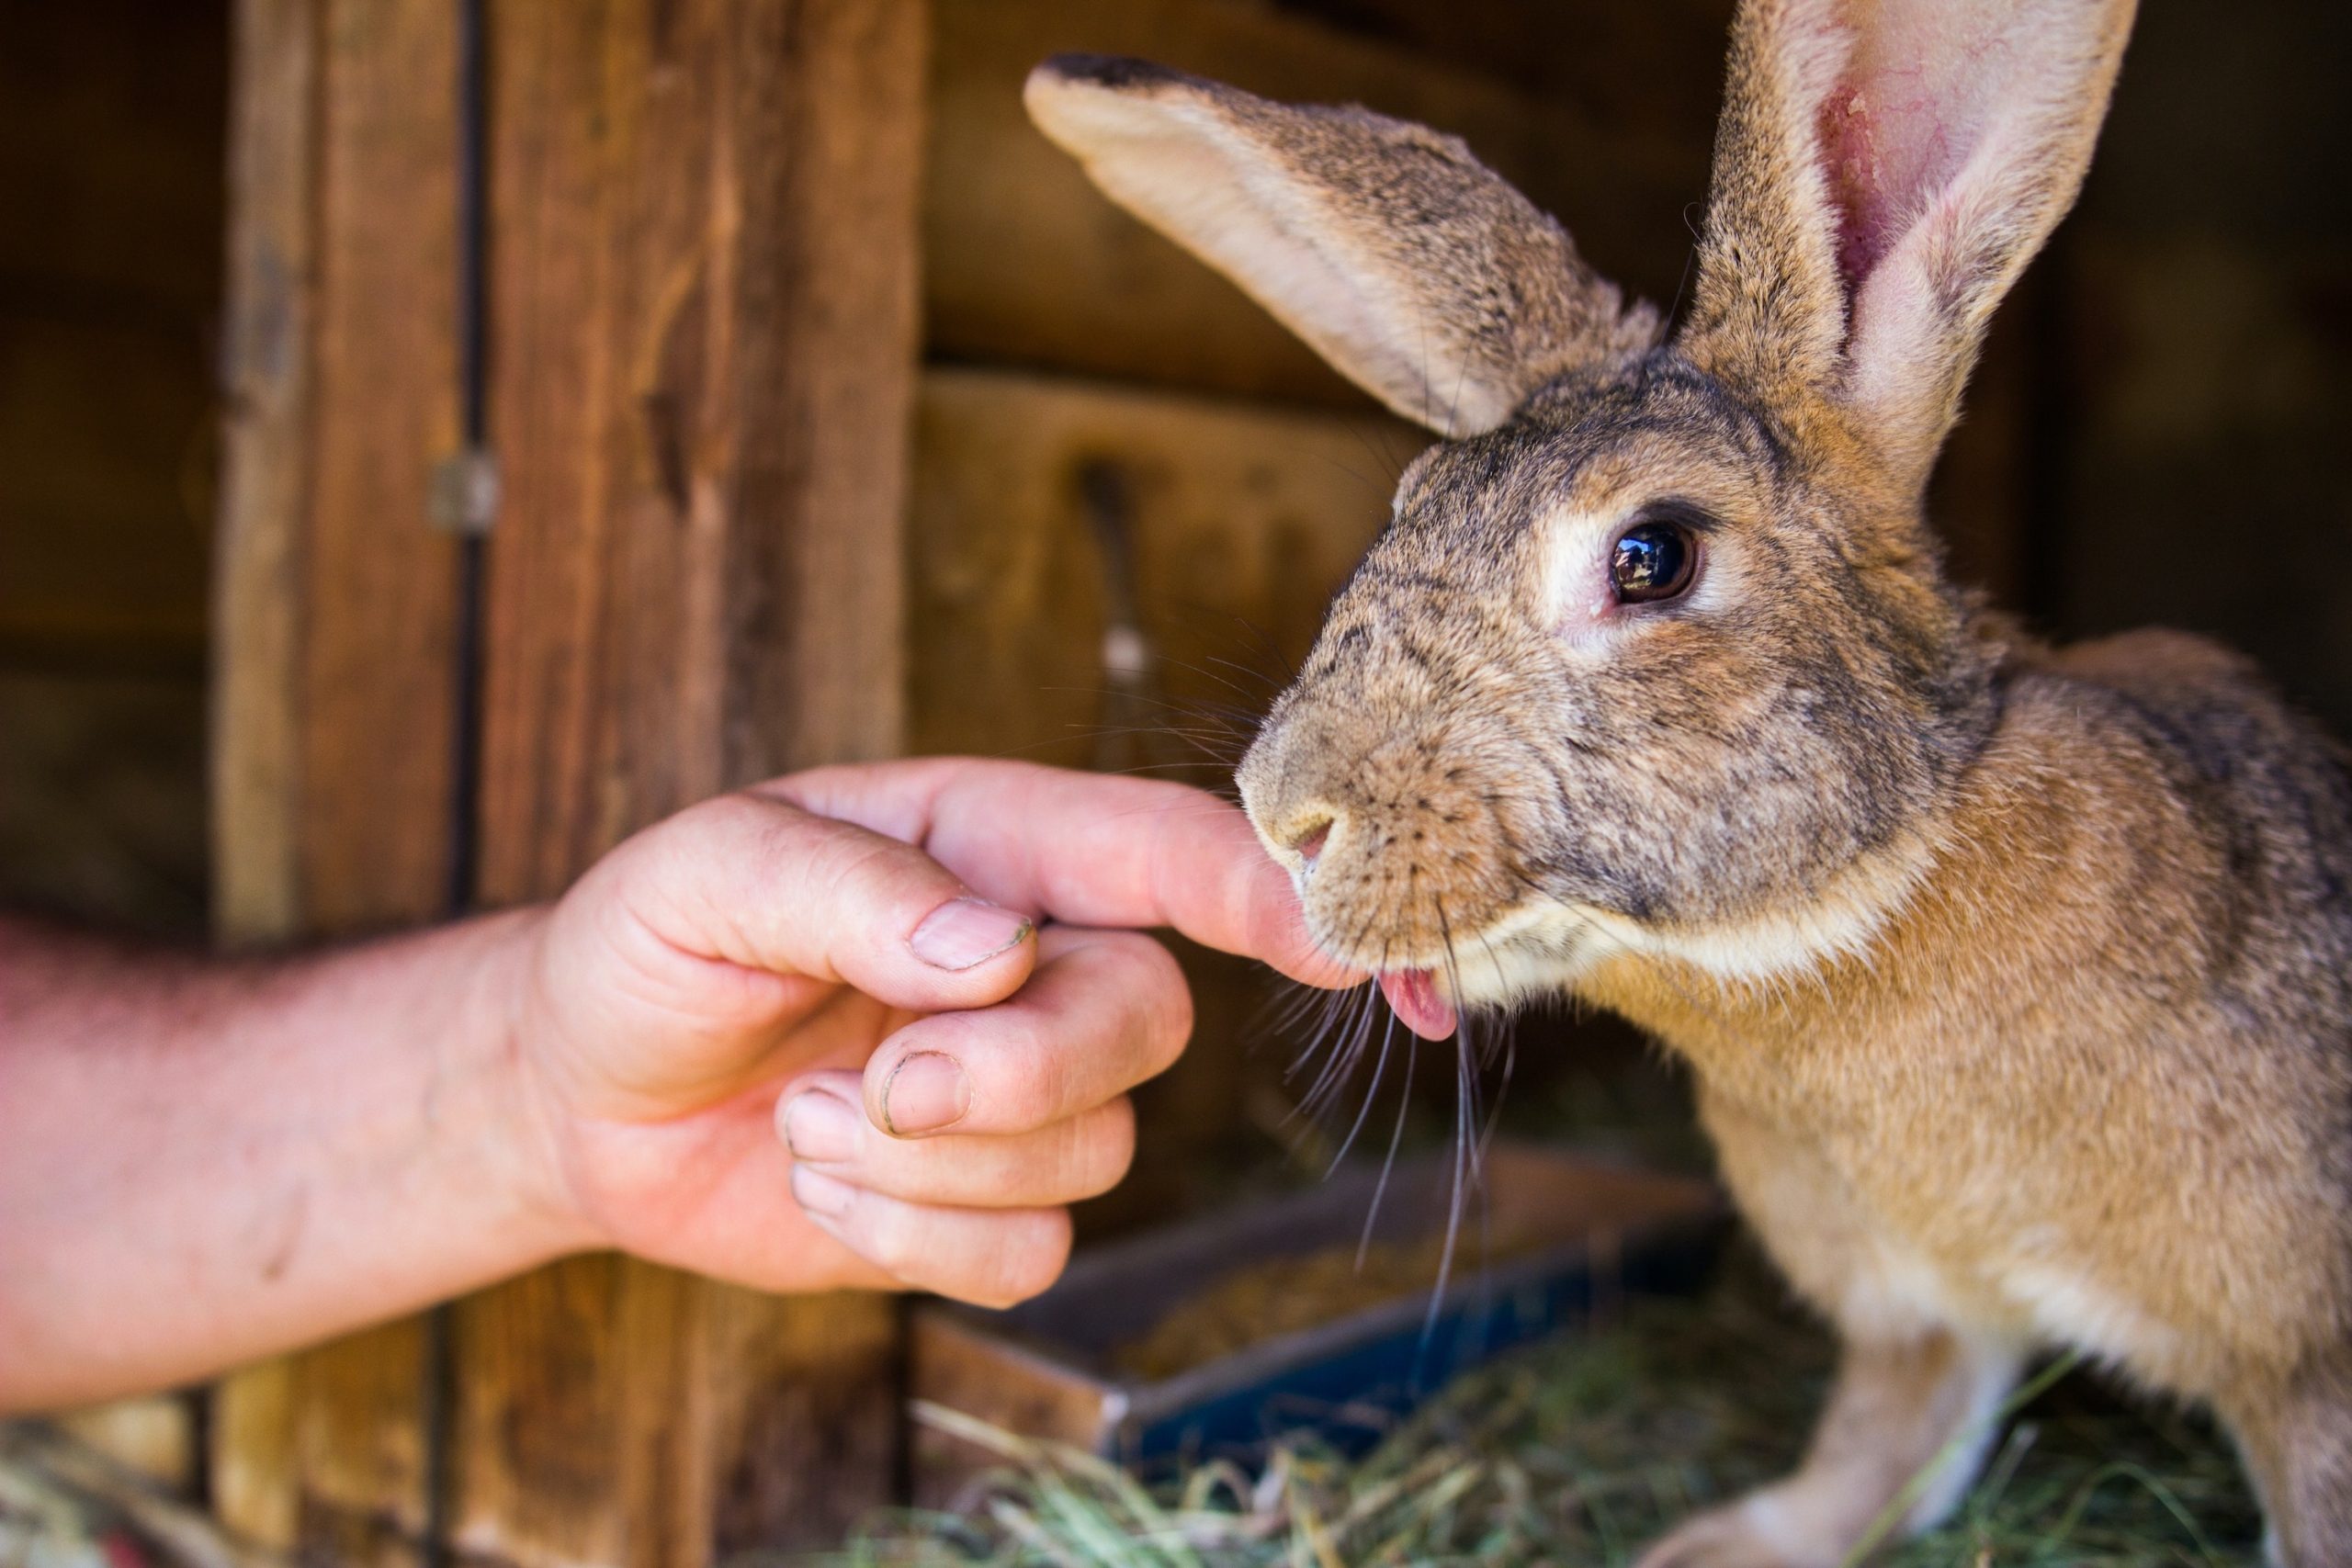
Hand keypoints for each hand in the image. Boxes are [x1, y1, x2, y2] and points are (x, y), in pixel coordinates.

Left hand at [510, 759, 1346, 1306]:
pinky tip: (822, 1180)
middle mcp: (1036, 961)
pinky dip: (911, 1239)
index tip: (1345, 940)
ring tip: (806, 1113)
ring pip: (1090, 1151)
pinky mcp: (985, 1205)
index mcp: (989, 845)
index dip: (1270, 889)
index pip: (1163, 850)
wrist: (582, 1095)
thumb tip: (997, 952)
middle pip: (1145, 1020)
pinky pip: (1031, 1251)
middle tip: (885, 1083)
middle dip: (1020, 1072)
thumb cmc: (648, 947)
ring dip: (920, 1162)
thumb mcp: (706, 874)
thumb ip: (847, 889)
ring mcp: (1021, 1091)